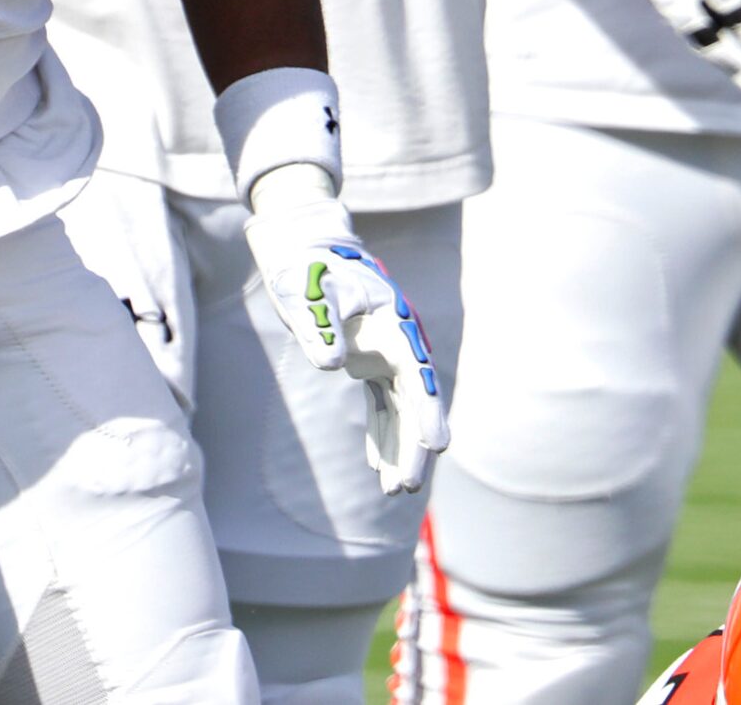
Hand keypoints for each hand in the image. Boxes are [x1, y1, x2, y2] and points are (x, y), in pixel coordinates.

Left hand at [240, 176, 447, 494]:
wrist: (304, 251)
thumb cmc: (308, 267)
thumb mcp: (310, 291)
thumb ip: (321, 325)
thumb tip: (331, 366)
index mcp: (394, 325)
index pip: (418, 375)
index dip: (428, 411)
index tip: (436, 445)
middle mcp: (397, 343)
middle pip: (415, 401)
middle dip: (414, 445)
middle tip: (405, 486)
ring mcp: (384, 354)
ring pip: (401, 408)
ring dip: (399, 446)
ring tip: (393, 489)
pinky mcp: (368, 362)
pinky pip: (382, 404)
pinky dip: (381, 432)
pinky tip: (375, 463)